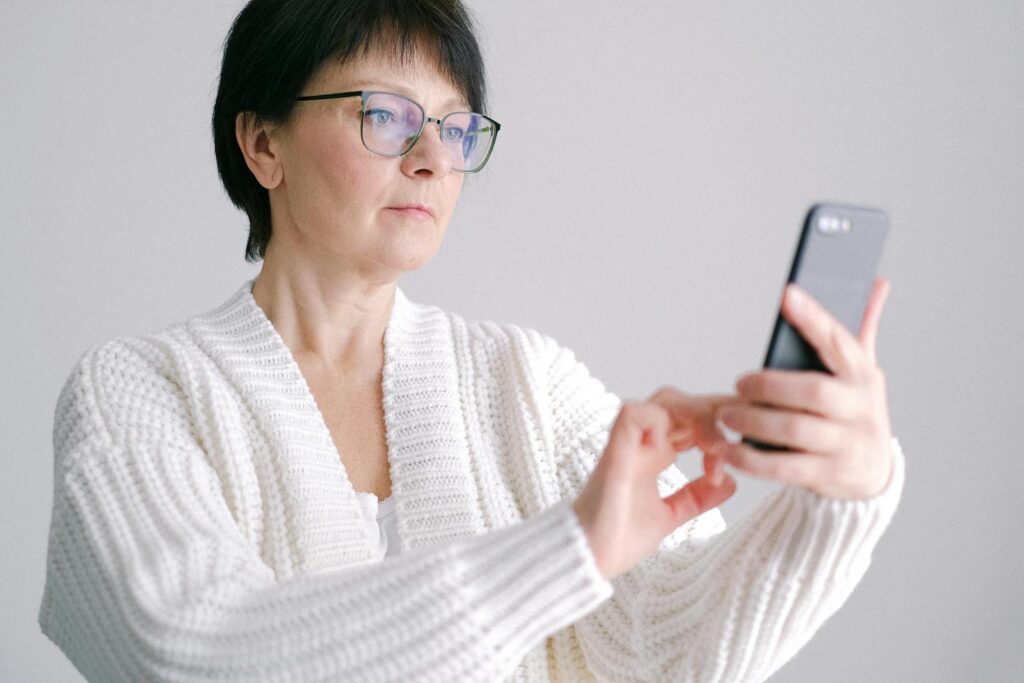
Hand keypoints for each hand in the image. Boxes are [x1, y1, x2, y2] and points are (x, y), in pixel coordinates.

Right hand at [572, 387, 740, 580]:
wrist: (588, 557)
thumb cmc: (618, 537)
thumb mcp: (670, 515)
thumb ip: (696, 497)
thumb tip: (730, 483)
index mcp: (654, 454)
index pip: (692, 420)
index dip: (721, 424)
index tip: (746, 450)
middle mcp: (643, 442)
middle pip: (685, 403)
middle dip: (719, 414)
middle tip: (741, 440)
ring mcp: (629, 443)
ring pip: (667, 401)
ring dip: (699, 417)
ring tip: (717, 449)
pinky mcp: (615, 449)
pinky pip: (635, 413)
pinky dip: (663, 421)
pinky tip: (688, 451)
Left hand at [715, 277, 895, 500]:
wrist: (872, 475)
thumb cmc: (854, 411)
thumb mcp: (863, 372)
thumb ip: (862, 329)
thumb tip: (877, 282)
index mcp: (863, 375)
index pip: (839, 341)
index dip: (813, 318)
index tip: (787, 295)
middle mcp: (859, 408)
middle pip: (813, 391)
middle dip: (769, 385)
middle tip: (738, 383)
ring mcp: (846, 444)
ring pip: (795, 430)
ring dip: (754, 421)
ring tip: (725, 415)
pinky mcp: (828, 475)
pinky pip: (784, 468)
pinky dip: (752, 460)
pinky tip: (730, 450)